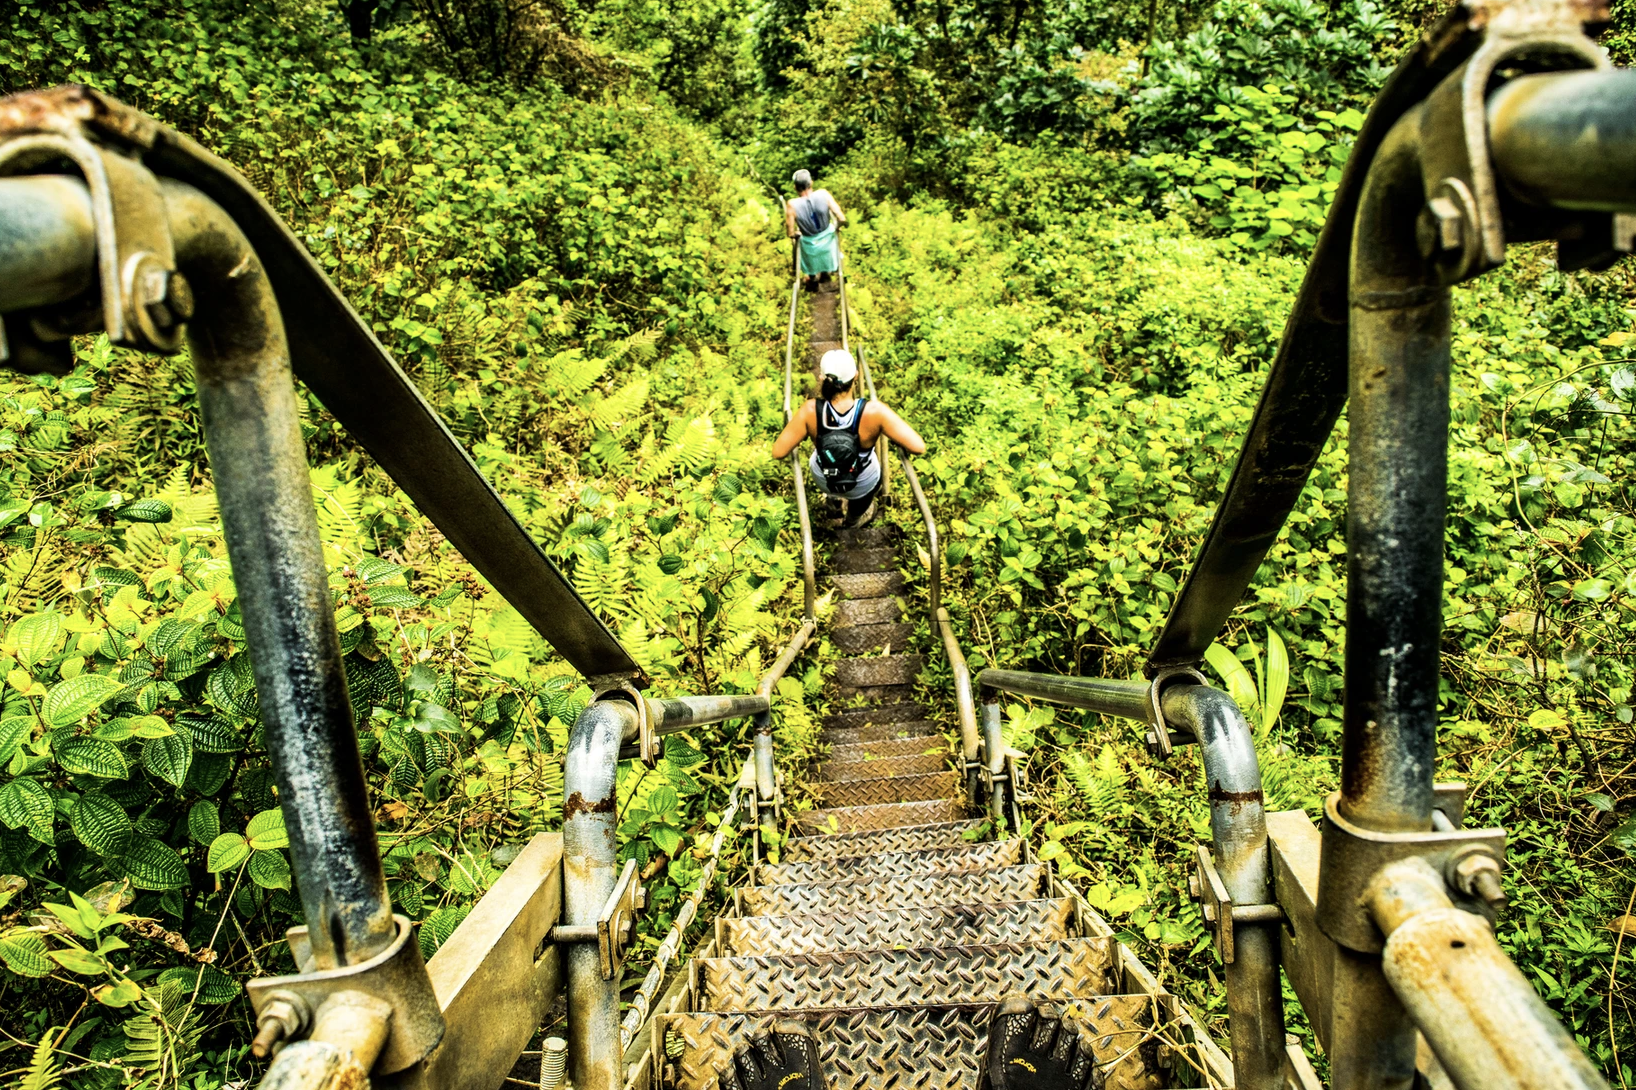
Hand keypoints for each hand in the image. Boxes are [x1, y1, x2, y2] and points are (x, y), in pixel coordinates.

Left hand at [723, 1021, 826, 1089]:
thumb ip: (811, 1065)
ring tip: (745, 1051)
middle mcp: (778, 1072)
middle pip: (762, 1040)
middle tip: (761, 1035)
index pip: (791, 1033)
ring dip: (744, 1052)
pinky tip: (730, 1072)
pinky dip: (728, 1073)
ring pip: (744, 1056)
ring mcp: (756, 1085)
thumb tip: (808, 1055)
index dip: (786, 1027)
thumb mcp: (818, 1085)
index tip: (784, 1027)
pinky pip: (729, 1079)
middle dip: (761, 1037)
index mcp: (803, 1069)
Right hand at [983, 995, 1099, 1089]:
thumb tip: (1007, 1021)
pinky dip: (1086, 1059)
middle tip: (1045, 1015)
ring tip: (1065, 1031)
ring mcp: (1063, 1078)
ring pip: (1073, 1040)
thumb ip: (999, 1047)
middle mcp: (1037, 1064)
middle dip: (1047, 1015)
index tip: (1022, 1006)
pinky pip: (1090, 1066)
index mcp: (1009, 1059)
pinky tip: (1080, 1056)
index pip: (1017, 1015)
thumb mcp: (990, 1076)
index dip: (1020, 1005)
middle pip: (1049, 1022)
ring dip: (1069, 1032)